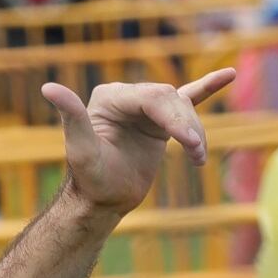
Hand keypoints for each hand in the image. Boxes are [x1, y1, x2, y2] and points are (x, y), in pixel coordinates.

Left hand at [41, 68, 233, 214]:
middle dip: (187, 126)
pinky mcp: (159, 121)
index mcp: (109, 96)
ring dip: (195, 130)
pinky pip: (187, 99)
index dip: (174, 118)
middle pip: (170, 100)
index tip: (190, 142)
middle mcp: (127, 96)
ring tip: (199, 158)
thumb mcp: (81, 151)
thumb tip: (48, 87)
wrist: (100, 202)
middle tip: (197, 154)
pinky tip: (229, 74)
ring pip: (182, 107)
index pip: (151, 98)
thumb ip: (71, 118)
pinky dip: (208, 87)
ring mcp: (144, 108)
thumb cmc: (89, 180)